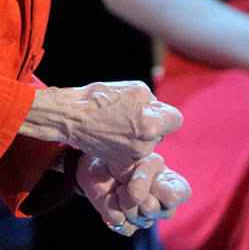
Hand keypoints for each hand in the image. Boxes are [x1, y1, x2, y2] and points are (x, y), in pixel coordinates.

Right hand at [24, 81, 182, 179]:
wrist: (72, 117)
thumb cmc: (102, 98)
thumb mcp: (136, 89)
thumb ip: (155, 102)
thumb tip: (161, 112)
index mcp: (151, 125)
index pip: (176, 119)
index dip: (165, 112)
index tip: (153, 110)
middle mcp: (146, 144)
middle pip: (162, 131)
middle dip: (151, 122)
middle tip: (129, 113)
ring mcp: (133, 155)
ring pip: (149, 141)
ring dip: (139, 132)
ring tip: (118, 121)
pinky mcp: (122, 160)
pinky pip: (135, 149)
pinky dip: (128, 141)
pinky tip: (113, 132)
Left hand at [81, 153, 191, 235]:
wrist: (100, 165)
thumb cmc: (127, 161)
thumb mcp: (140, 160)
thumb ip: (144, 176)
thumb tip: (138, 199)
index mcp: (172, 186)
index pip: (181, 195)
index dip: (166, 190)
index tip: (153, 178)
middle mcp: (162, 206)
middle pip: (164, 213)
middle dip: (142, 195)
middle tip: (129, 182)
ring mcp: (144, 218)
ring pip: (142, 221)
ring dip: (125, 200)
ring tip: (119, 187)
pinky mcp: (126, 225)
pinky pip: (124, 227)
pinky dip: (112, 210)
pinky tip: (110, 198)